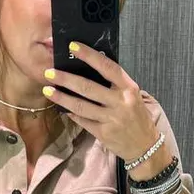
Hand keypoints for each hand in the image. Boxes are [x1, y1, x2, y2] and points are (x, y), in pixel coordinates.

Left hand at [42, 42, 158, 162]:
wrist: (145, 146)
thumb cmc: (137, 117)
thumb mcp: (132, 96)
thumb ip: (115, 85)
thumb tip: (90, 69)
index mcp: (129, 88)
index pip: (107, 67)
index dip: (89, 56)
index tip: (73, 46)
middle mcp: (120, 102)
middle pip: (88, 87)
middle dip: (66, 79)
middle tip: (49, 72)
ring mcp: (111, 119)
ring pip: (81, 106)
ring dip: (62, 98)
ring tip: (48, 90)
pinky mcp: (103, 134)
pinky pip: (83, 121)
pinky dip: (71, 113)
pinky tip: (62, 108)